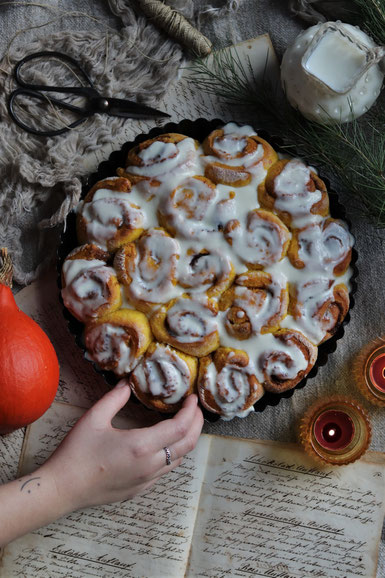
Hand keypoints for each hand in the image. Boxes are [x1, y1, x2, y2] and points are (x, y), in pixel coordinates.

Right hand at [44, 381, 203, 511]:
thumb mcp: (94, 418)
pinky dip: (173, 455)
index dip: (191, 412)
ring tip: (184, 424)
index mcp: (141, 446)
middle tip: (194, 409)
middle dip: (196, 424)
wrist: (63, 489)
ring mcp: (146, 480)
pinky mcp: (140, 490)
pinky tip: (164, 445)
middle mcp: (149, 465)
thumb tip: (127, 383)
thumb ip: (115, 398)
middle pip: (187, 445)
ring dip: (186, 440)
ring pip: (179, 460)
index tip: (192, 398)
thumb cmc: (76, 452)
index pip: (180, 428)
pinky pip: (165, 471)